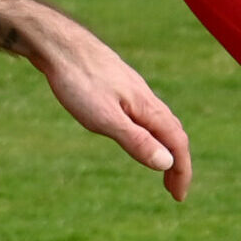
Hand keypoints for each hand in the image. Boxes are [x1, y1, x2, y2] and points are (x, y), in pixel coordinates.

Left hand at [29, 17, 192, 200]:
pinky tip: (136, 132)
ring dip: (165, 146)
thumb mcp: (104, 118)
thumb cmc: (78, 81)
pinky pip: (144, 112)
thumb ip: (136, 140)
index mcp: (148, 108)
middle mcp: (146, 97)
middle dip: (177, 163)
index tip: (178, 197)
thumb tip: (167, 163)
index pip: (177, 144)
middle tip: (172, 189)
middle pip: (173, 133)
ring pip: (160, 121)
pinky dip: (150, 130)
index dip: (182, 171)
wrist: (59, 44)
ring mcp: (133, 89)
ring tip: (160, 166)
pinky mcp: (118, 84)